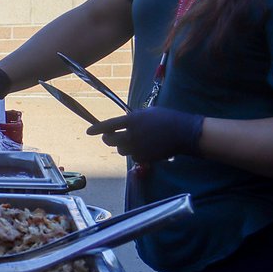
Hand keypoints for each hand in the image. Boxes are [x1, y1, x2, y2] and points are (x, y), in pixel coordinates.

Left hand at [86, 106, 203, 162]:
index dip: (97, 129)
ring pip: (121, 150)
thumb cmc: (167, 119)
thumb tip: (125, 124)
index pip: (109, 125)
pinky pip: (134, 157)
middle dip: (108, 139)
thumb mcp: (148, 113)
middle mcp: (132, 135)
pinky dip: (136, 153)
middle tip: (110, 137)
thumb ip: (133, 119)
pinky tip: (145, 147)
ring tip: (133, 140)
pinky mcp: (145, 158)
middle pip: (111, 141)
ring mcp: (138, 148)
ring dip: (123, 146)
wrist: (183, 133)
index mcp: (132, 121)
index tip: (89, 132)